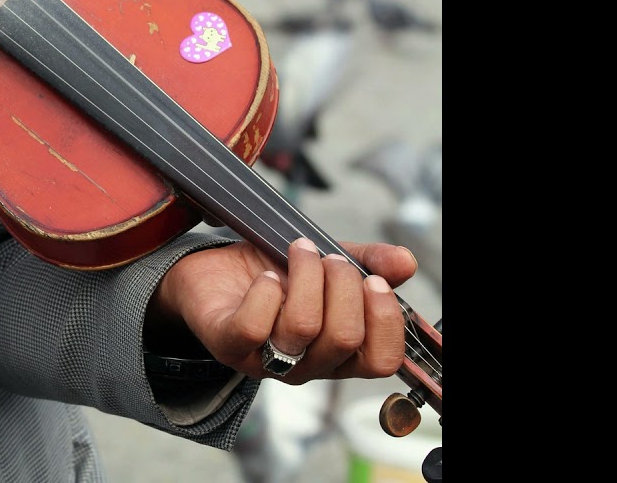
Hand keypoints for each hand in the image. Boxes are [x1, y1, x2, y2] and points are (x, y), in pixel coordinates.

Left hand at [147, 238, 416, 383]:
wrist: (210, 269)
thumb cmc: (271, 271)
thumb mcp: (325, 261)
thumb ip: (366, 261)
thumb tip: (406, 262)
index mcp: (337, 352)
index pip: (380, 361)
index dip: (385, 321)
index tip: (374, 280)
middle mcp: (305, 365)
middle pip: (343, 339)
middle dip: (343, 286)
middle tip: (329, 257)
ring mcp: (265, 360)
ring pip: (303, 328)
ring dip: (307, 278)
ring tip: (299, 251)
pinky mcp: (228, 345)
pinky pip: (255, 327)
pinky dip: (266, 293)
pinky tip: (266, 276)